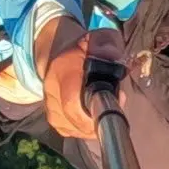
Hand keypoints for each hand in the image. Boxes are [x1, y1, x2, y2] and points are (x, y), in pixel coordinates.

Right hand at [35, 18, 127, 140]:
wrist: (60, 52)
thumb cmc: (88, 48)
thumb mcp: (102, 38)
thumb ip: (107, 45)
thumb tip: (112, 58)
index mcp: (62, 69)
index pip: (72, 100)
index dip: (95, 110)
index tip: (119, 99)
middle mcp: (50, 89)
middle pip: (73, 118)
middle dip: (99, 119)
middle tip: (117, 104)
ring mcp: (49, 105)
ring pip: (73, 128)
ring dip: (93, 125)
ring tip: (106, 108)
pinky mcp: (53, 117)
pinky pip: (70, 131)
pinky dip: (85, 129)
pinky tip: (95, 116)